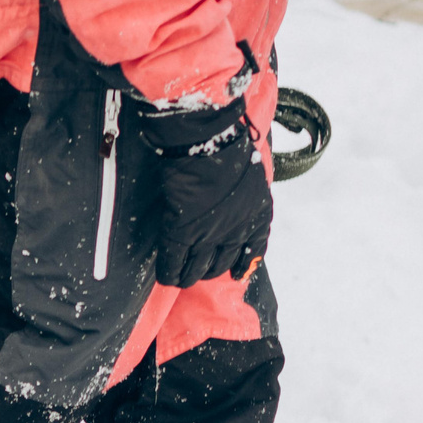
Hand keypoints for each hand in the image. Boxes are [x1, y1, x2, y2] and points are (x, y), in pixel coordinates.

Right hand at [130, 99, 271, 287]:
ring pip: (197, 268)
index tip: (236, 273)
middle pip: (222, 263)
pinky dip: (169, 272)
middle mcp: (236, 231)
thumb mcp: (251, 170)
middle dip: (210, 270)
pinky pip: (174, 262)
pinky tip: (166, 277)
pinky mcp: (181, 233)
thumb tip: (231, 191)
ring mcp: (208, 235)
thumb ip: (244, 189)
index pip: (253, 249)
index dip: (243, 264)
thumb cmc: (229, 147)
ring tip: (181, 278)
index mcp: (256, 215)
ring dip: (189, 276)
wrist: (209, 143)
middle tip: (199, 271)